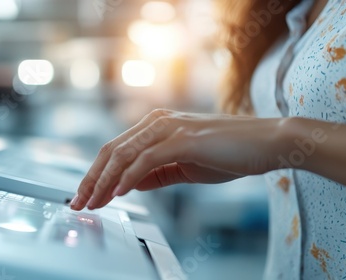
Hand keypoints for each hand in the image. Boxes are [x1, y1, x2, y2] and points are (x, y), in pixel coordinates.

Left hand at [70, 109, 285, 209]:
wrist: (266, 143)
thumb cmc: (231, 153)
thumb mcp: (186, 167)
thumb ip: (157, 173)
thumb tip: (130, 183)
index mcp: (157, 126)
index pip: (117, 149)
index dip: (98, 174)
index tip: (88, 195)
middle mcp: (158, 122)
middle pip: (112, 150)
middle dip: (91, 179)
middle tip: (79, 202)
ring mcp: (170, 128)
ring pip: (124, 154)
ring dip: (104, 181)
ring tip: (93, 202)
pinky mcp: (184, 139)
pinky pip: (147, 159)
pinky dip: (129, 176)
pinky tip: (119, 192)